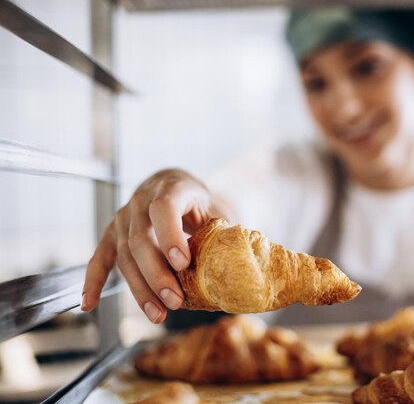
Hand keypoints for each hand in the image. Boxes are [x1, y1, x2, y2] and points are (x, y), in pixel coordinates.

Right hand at [81, 169, 229, 322]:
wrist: (177, 186)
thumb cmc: (201, 202)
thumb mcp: (216, 208)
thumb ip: (222, 233)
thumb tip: (236, 267)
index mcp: (171, 188)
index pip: (164, 208)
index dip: (170, 236)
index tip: (183, 263)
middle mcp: (141, 200)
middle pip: (140, 240)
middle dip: (157, 274)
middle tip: (176, 300)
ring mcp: (123, 217)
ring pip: (123, 255)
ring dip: (139, 288)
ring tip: (159, 314)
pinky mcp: (113, 233)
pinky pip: (99, 258)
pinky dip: (93, 281)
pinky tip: (89, 304)